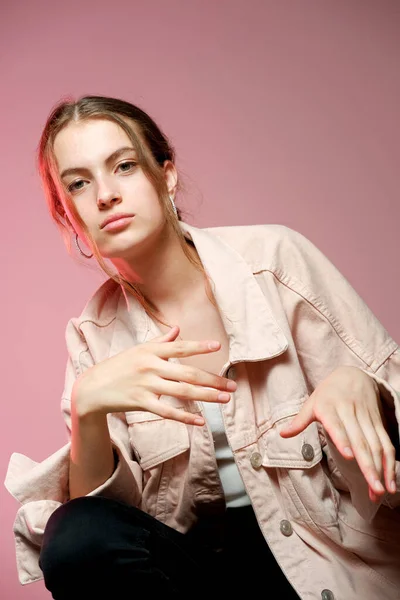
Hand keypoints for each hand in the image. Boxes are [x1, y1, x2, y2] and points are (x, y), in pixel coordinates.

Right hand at [72, 326, 235, 425]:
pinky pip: (167, 411)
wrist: (92, 388)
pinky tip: (200, 421)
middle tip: (232, 386)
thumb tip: (178, 329)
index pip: (180, 347)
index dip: (199, 346)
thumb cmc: (118, 366)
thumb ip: (161, 341)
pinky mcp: (141, 403)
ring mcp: (146, 385)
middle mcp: (150, 367)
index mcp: (150, 351)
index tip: (217, 346)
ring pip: (182, 392)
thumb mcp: (138, 350)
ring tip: (225, 399)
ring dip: (206, 396)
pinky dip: (184, 417)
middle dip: (212, 380)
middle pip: (187, 373)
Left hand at [280, 366, 395, 501]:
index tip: (348, 456)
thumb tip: (282, 434)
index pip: (336, 425)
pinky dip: (390, 463)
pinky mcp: (378, 423)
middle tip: (373, 489)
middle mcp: (350, 413)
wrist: (353, 375)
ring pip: (376, 445)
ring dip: (381, 469)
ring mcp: (367, 419)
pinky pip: (386, 443)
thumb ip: (300, 420)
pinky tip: (390, 481)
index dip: (343, 440)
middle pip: (361, 442)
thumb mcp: (312, 402)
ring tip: (380, 491)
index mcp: (330, 408)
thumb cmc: (328, 393)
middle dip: (368, 466)